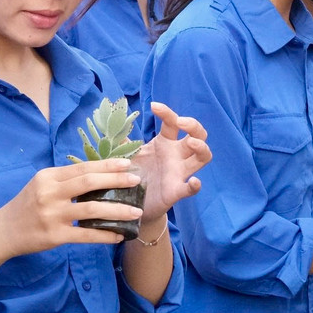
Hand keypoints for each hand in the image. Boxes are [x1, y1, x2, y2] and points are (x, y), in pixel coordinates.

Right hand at [0, 160, 146, 257]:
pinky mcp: (55, 235)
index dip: (108, 165)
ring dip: (118, 211)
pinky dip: (105, 235)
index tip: (128, 164)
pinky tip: (119, 235)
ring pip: (92, 209)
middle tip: (137, 182)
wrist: (3, 231)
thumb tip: (100, 172)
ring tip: (136, 212)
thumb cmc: (28, 205)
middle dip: (117, 181)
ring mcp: (52, 215)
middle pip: (90, 182)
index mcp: (49, 176)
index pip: (83, 167)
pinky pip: (86, 234)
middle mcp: (50, 193)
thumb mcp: (42, 185)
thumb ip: (66, 179)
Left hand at [133, 102, 212, 225]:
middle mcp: (176, 155)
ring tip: (193, 143)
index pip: (172, 123)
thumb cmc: (133, 176)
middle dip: (194, 125)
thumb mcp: (126, 155)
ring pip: (202, 157)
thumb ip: (121, 141)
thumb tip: (109, 123)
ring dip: (202, 148)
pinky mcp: (177, 191)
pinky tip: (194, 182)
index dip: (167, 112)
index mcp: (165, 143)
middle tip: (182, 122)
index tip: (154, 106)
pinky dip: (195, 185)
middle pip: (197, 135)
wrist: (132, 206)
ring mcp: (180, 172)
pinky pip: (191, 188)